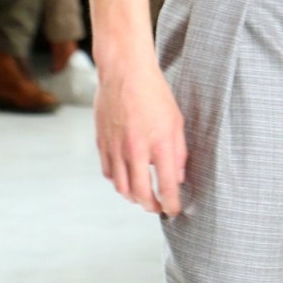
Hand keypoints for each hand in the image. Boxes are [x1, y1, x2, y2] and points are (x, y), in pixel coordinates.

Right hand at [95, 55, 186, 215]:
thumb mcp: (176, 119)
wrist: (125, 71)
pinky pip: (109, 173)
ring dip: (133, 197)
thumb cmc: (154, 92)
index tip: (174, 210)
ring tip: (142, 197)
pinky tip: (126, 178)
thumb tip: (178, 177)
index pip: (167, 186)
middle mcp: (135, 149)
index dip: (171, 204)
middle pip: (141, 194)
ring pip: (122, 188)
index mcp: (159, 142)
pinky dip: (118, 181)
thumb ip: (179, 151)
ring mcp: (116, 148)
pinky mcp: (102, 143)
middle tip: (157, 207)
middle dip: (151, 206)